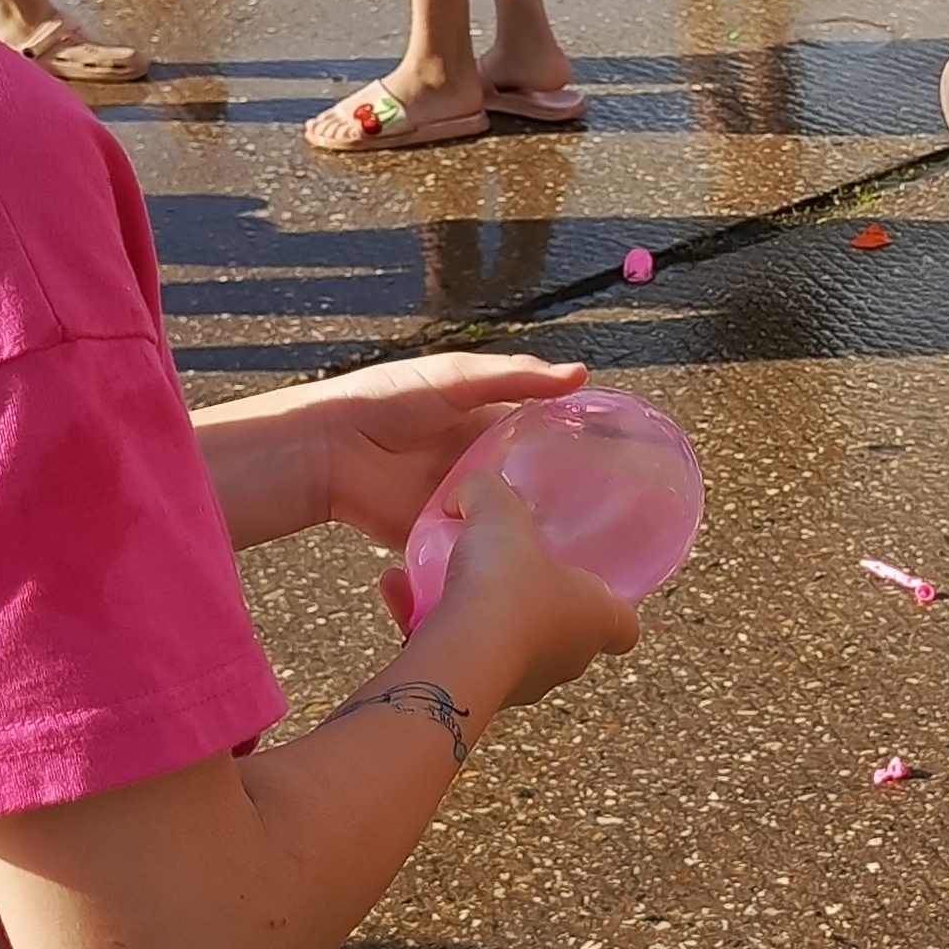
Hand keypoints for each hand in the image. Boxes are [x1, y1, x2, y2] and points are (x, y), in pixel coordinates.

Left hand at [304, 351, 590, 545]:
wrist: (330, 448)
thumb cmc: (387, 400)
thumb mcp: (458, 377)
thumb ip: (516, 378)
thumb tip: (580, 375)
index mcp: (486, 429)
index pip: (541, 443)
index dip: (573, 454)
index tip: (618, 470)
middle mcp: (479, 471)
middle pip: (531, 490)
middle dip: (562, 505)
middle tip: (610, 522)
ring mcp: (461, 508)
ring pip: (508, 527)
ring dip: (533, 538)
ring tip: (584, 555)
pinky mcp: (440, 539)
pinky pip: (475, 554)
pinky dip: (496, 561)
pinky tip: (534, 574)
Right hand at [387, 471, 639, 709]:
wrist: (461, 654)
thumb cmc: (505, 586)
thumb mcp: (501, 516)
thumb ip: (489, 492)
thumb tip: (472, 487)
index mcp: (596, 620)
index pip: (625, 626)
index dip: (613, 605)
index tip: (593, 583)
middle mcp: (565, 659)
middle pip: (560, 632)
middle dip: (533, 601)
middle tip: (507, 569)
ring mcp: (521, 683)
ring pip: (500, 643)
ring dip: (472, 611)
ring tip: (437, 576)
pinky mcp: (473, 696)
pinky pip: (453, 651)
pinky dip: (425, 624)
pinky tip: (395, 588)